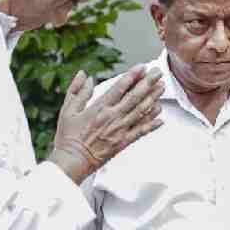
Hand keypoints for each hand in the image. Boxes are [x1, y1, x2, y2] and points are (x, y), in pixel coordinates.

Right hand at [49, 65, 164, 183]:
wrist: (73, 161)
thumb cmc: (68, 137)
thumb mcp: (67, 110)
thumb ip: (77, 90)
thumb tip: (85, 74)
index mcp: (99, 108)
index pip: (119, 88)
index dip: (132, 76)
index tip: (142, 67)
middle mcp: (112, 117)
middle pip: (134, 97)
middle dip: (148, 83)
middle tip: (158, 73)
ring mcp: (120, 130)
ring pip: (141, 112)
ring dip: (153, 98)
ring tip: (162, 88)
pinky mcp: (123, 142)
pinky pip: (141, 131)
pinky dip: (152, 124)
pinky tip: (161, 117)